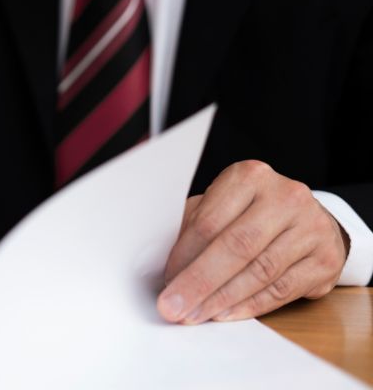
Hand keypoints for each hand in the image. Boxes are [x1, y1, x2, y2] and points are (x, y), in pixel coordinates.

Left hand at [157, 160, 348, 323]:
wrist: (309, 221)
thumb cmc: (251, 215)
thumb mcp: (221, 208)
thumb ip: (194, 228)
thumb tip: (165, 267)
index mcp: (249, 176)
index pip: (209, 221)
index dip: (184, 255)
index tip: (166, 280)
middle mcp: (284, 196)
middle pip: (235, 246)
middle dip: (199, 281)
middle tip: (173, 307)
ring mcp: (311, 226)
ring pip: (259, 271)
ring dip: (221, 298)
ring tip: (195, 315)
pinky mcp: (326, 258)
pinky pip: (281, 289)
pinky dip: (250, 306)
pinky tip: (225, 315)